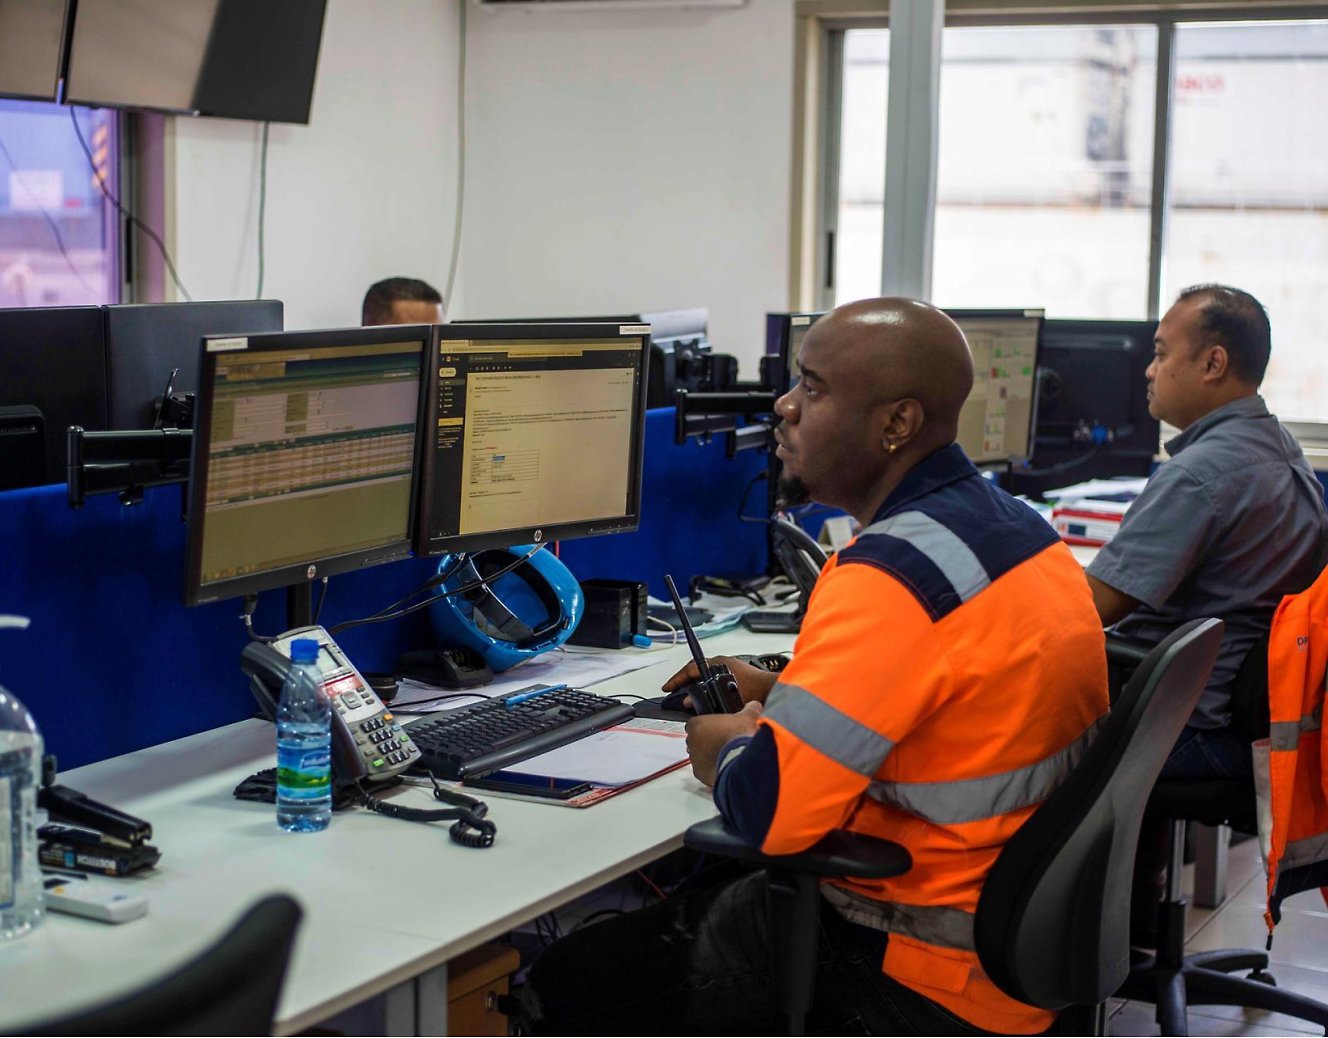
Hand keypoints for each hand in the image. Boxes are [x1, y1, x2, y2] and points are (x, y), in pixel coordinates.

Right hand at [661, 655, 778, 706]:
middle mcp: (722, 662)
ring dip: (696, 682)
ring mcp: (729, 667)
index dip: (676, 679)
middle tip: (674, 690)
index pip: (690, 669)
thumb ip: (704, 699)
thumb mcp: (724, 696)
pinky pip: (714, 676)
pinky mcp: (735, 673)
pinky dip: (706, 684)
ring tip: (687, 693)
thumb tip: (687, 701)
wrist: (773, 689)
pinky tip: (706, 694)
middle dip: (684, 680)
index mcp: (717, 663)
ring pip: (705, 673)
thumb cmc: (755, 689)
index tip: (667, 687)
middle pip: (695, 669)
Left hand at [685, 701, 762, 787]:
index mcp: (697, 724)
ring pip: (699, 755)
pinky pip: (704, 770)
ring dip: (710, 755)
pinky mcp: (700, 773)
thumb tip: (754, 706)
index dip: (708, 725)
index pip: (696, 722)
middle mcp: (691, 741)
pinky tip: (726, 765)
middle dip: (708, 741)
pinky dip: (713, 768)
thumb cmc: (739, 737)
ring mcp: (695, 758)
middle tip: (724, 741)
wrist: (740, 761)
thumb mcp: (747, 718)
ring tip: (727, 754)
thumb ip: (749, 710)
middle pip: (697, 739)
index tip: (718, 728)